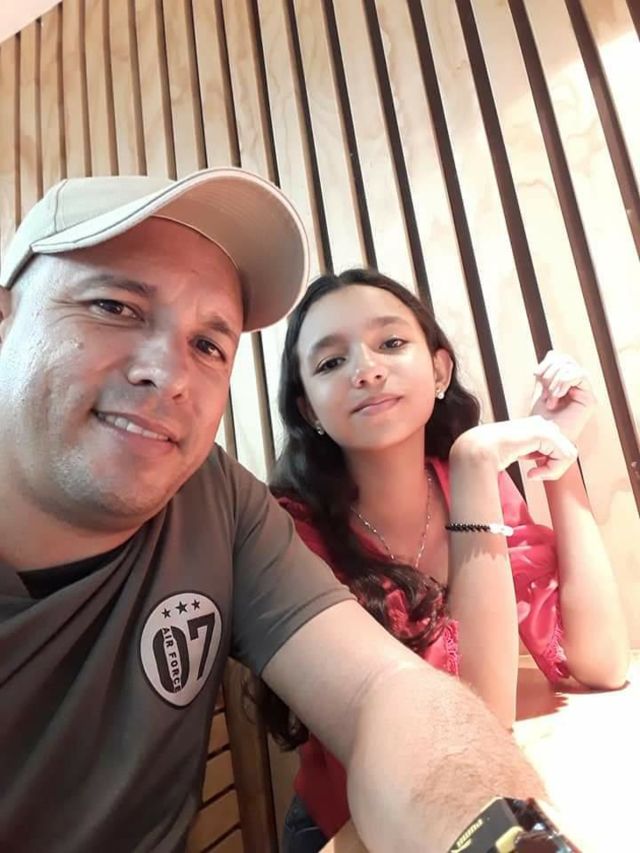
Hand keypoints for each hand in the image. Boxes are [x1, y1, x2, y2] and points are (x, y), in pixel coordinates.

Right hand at [451, 416, 577, 479]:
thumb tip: (547, 463)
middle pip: (567, 450)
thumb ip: (532, 452)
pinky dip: (552, 471)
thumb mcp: (518, 452)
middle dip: (554, 468)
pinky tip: (532, 474)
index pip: (557, 447)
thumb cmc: (491, 453)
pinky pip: (564, 457)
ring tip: (534, 475)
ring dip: (554, 471)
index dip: (549, 465)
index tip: (532, 472)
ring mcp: (544, 427)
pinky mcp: (545, 434)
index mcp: (535, 426)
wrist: (479, 449)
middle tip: (534, 475)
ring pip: (569, 454)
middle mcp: (542, 423)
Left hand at [530, 350, 595, 444]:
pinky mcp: (590, 398)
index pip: (559, 357)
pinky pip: (579, 375)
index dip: (546, 364)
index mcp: (566, 381)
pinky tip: (556, 397)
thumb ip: (546, 374)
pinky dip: (563, 382)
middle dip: (549, 373)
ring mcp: (585, 391)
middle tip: (544, 393)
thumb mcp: (540, 390)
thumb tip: (551, 353)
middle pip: (565, 359)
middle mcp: (578, 385)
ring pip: (570, 366)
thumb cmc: (540, 420)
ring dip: (554, 381)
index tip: (536, 377)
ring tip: (549, 399)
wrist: (543, 439)